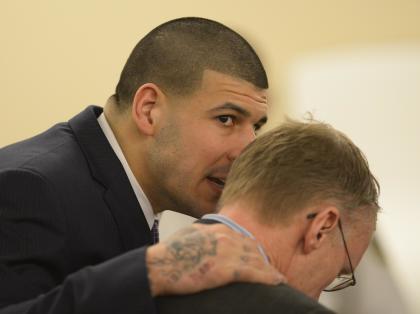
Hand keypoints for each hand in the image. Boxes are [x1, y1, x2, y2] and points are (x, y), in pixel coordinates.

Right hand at [146, 223, 285, 295]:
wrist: (161, 264)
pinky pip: (255, 273)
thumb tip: (206, 233)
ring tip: (278, 279)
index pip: (243, 239)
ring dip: (269, 271)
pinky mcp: (227, 269)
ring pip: (257, 261)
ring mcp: (229, 252)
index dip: (253, 251)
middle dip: (263, 261)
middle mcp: (227, 237)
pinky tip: (277, 281)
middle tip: (271, 270)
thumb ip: (203, 232)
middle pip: (253, 249)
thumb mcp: (188, 234)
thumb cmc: (170, 252)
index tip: (258, 258)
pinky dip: (268, 277)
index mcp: (218, 229)